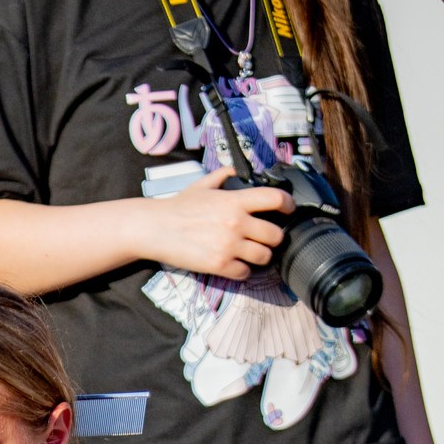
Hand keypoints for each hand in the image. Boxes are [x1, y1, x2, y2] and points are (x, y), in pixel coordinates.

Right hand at [144, 166, 293, 280]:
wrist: (156, 228)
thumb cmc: (177, 207)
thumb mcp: (202, 185)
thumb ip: (222, 176)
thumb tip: (234, 170)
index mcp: (235, 200)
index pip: (275, 199)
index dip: (288, 205)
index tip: (288, 210)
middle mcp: (236, 223)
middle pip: (275, 235)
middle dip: (274, 238)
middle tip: (266, 239)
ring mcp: (228, 245)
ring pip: (263, 257)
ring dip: (260, 256)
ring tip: (252, 254)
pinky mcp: (219, 265)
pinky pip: (245, 273)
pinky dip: (242, 271)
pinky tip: (235, 265)